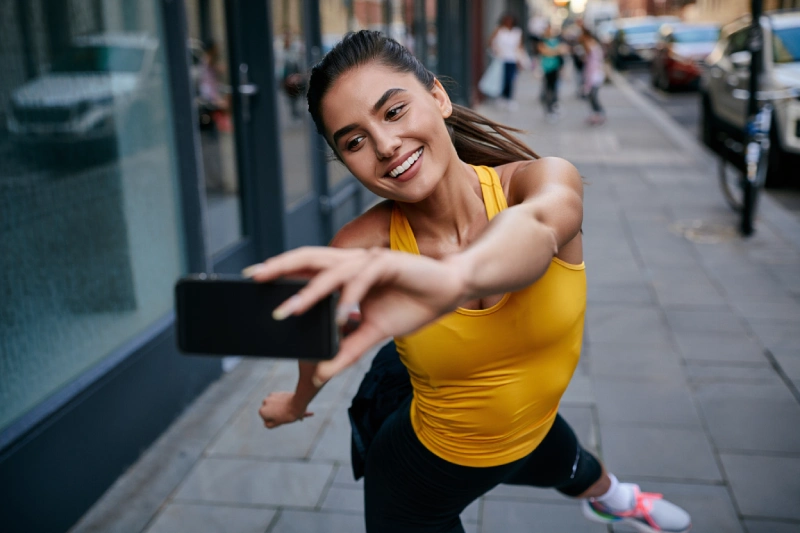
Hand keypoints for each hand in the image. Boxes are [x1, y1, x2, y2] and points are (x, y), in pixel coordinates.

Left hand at [244, 247, 466, 384]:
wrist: (450, 293)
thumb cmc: (410, 306)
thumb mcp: (372, 334)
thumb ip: (345, 351)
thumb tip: (319, 373)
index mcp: (345, 273)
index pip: (305, 268)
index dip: (279, 271)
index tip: (251, 281)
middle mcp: (352, 261)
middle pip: (308, 258)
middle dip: (280, 268)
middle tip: (254, 280)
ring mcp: (369, 260)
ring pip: (331, 271)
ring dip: (309, 293)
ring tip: (287, 311)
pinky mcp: (388, 263)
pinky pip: (362, 280)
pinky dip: (349, 298)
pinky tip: (340, 317)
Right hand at [259, 391, 313, 428]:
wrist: (298, 403)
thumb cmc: (288, 415)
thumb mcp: (277, 423)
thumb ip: (269, 425)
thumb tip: (266, 424)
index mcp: (262, 411)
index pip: (267, 421)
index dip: (275, 421)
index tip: (281, 418)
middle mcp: (264, 402)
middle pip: (269, 412)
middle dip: (275, 414)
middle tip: (285, 414)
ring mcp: (270, 396)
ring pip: (273, 406)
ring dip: (278, 408)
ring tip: (287, 409)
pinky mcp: (277, 393)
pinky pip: (277, 401)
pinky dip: (281, 403)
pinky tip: (288, 405)